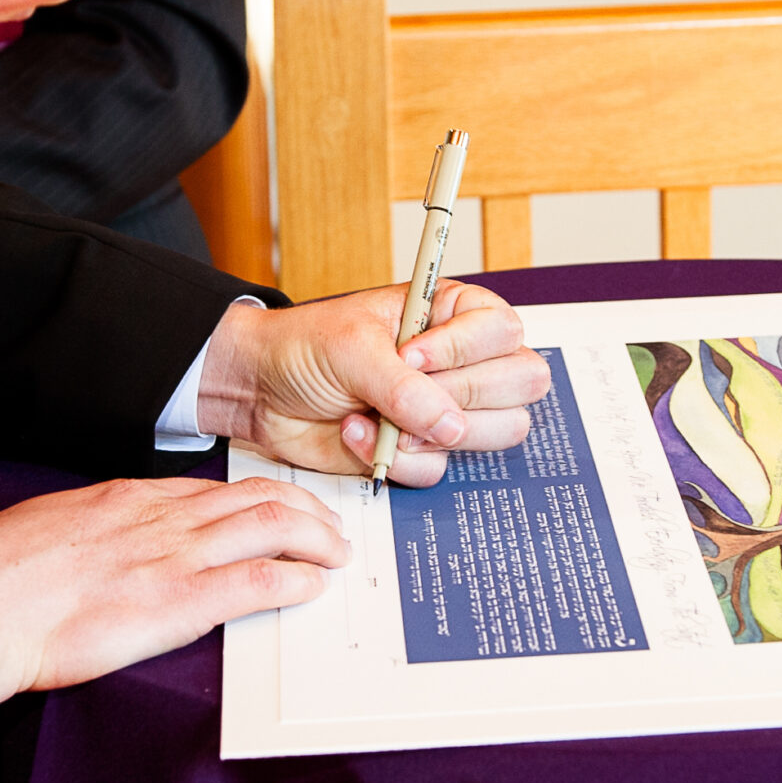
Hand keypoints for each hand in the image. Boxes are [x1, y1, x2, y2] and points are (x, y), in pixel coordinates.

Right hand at [0, 474, 349, 700]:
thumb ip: (98, 526)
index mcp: (130, 499)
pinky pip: (253, 583)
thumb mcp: (58, 522)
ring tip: (334, 551)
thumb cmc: (3, 572)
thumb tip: (112, 537)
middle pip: (254, 498)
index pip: (214, 488)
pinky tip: (311, 586)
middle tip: (327, 524)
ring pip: (268, 527)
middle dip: (303, 508)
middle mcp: (160, 519)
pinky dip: (292, 581)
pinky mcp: (175, 604)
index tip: (281, 505)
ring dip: (313, 538)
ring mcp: (171, 558)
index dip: (260, 495)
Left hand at [197, 282, 551, 487]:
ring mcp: (444, 407)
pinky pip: (439, 469)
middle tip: (406, 390)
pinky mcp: (421, 449)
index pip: (504, 330)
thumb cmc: (304, 346)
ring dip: (431, 432)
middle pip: (521, 383)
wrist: (260, 389)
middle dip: (461, 394)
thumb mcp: (352, 350)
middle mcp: (460, 360)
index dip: (466, 349)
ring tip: (378, 416)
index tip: (413, 356)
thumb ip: (404, 388)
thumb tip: (452, 426)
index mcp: (450, 313)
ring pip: (496, 432)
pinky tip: (355, 433)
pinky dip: (395, 460)